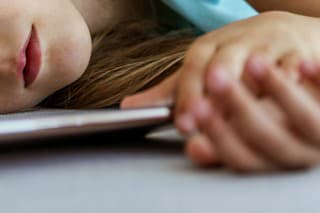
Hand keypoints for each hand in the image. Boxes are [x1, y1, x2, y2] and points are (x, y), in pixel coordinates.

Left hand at [121, 11, 319, 171]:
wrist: (280, 29)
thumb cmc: (234, 55)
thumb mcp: (200, 68)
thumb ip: (169, 91)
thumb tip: (128, 107)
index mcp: (208, 47)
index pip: (193, 68)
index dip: (188, 95)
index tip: (184, 123)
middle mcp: (235, 43)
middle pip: (223, 65)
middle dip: (214, 94)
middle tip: (206, 120)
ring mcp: (267, 45)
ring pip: (257, 68)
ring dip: (249, 91)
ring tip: (241, 114)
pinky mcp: (296, 52)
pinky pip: (294, 67)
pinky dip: (290, 78)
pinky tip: (285, 94)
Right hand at [196, 55, 319, 171]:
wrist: (309, 108)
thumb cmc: (268, 119)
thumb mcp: (243, 134)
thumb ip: (219, 137)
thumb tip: (192, 149)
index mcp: (268, 161)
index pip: (240, 158)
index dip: (217, 135)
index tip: (196, 111)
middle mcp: (296, 154)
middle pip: (267, 138)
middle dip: (238, 106)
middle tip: (216, 77)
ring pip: (304, 120)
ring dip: (279, 89)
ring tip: (254, 60)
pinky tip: (305, 63)